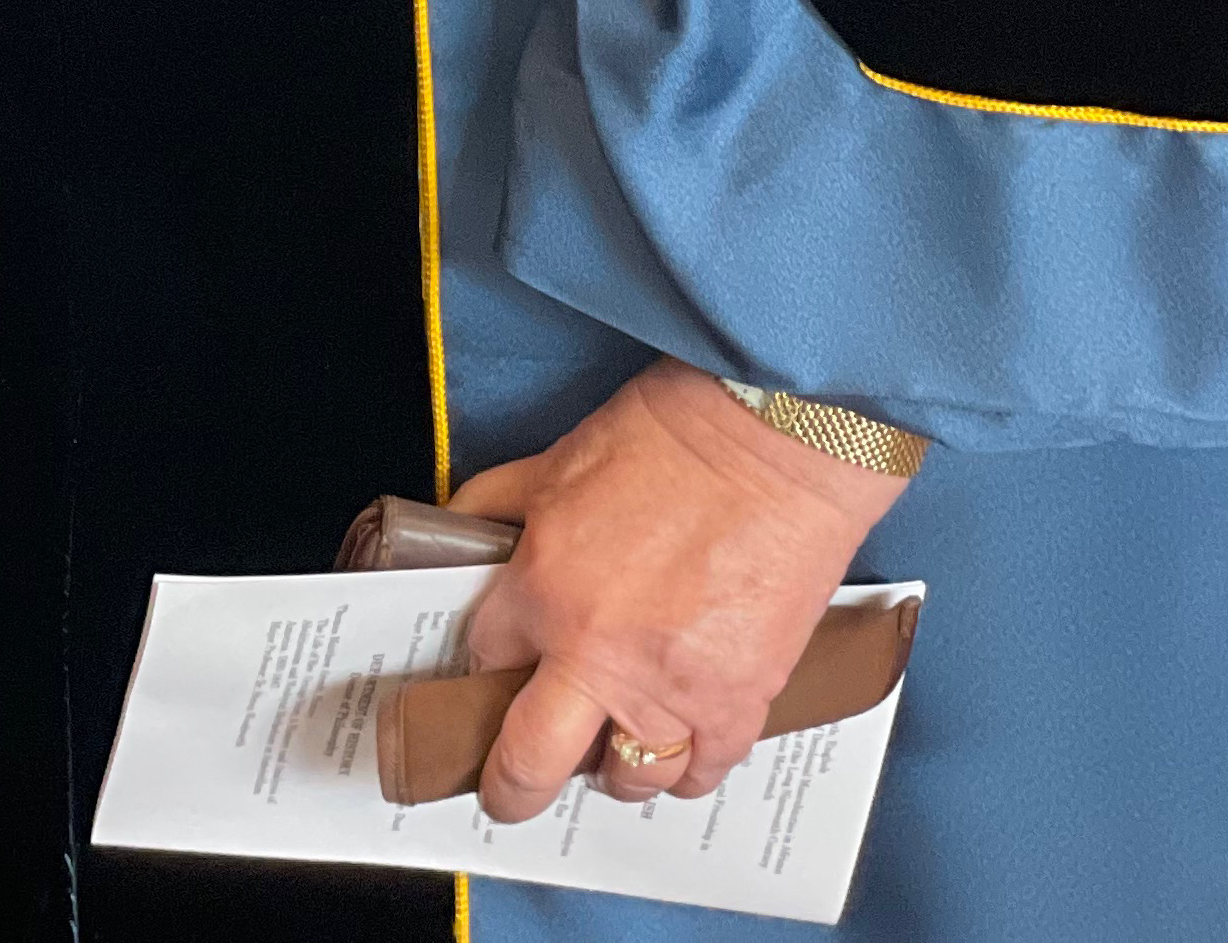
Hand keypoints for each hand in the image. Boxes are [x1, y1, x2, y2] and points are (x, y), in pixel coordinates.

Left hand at [454, 365, 897, 818]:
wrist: (770, 440)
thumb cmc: (670, 435)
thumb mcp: (556, 459)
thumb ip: (498, 504)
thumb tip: (456, 531)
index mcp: (542, 587)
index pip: (485, 657)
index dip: (487, 663)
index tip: (494, 672)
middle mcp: (596, 655)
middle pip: (530, 762)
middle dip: (510, 787)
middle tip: (507, 792)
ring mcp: (668, 691)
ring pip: (623, 777)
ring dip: (612, 765)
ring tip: (613, 739)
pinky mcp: (736, 706)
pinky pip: (699, 774)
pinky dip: (686, 765)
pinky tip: (681, 738)